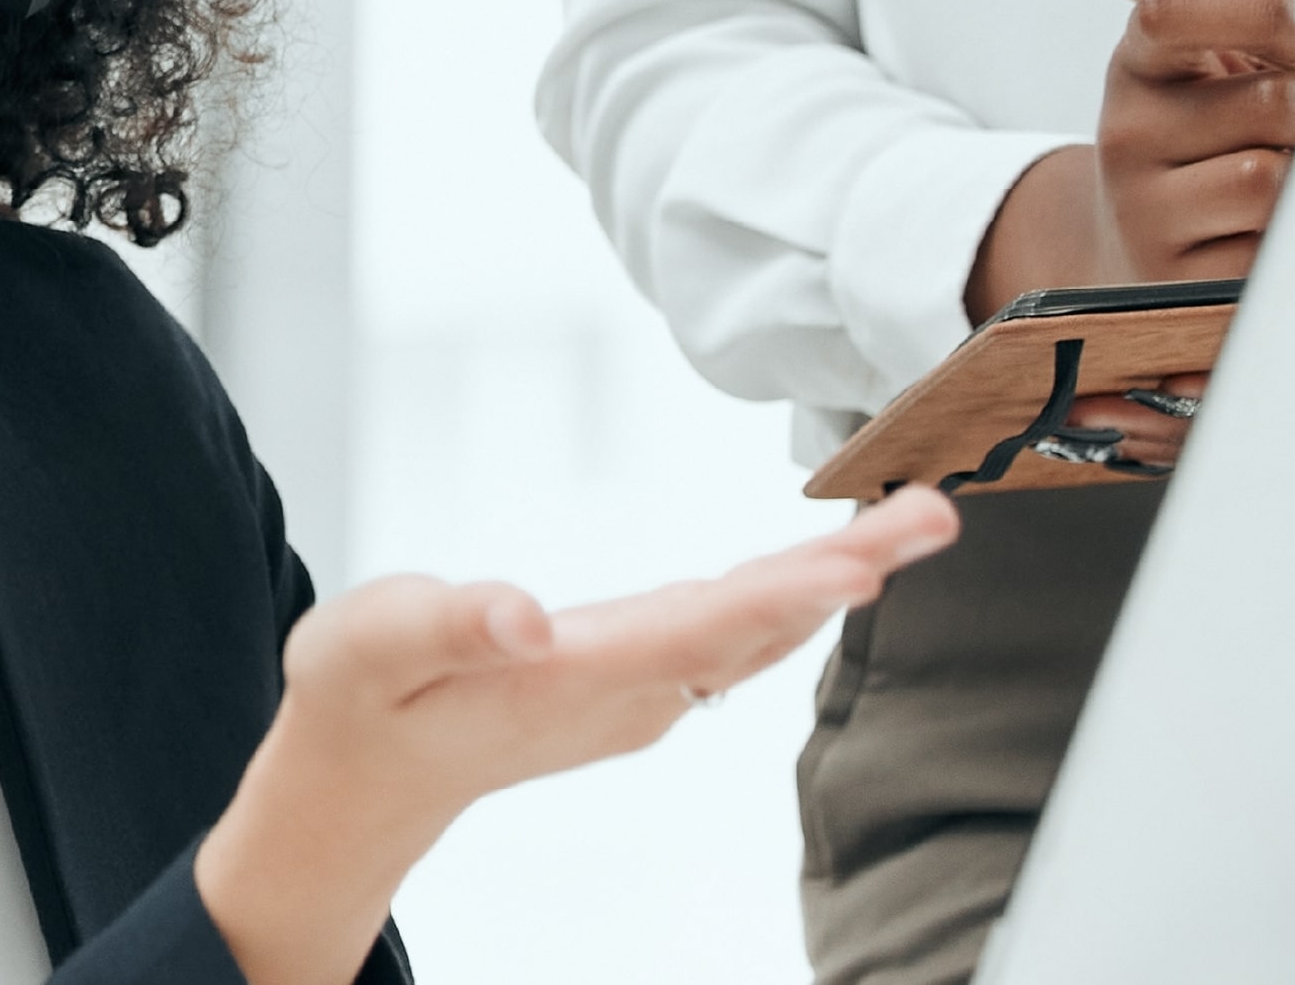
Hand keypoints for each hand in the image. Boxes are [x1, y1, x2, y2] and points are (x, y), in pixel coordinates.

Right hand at [191, 493, 961, 983]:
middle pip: (756, 627)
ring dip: (837, 579)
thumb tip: (525, 609)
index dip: (783, 594)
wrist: (364, 780)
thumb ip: (443, 622)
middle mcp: (626, 692)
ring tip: (912, 522)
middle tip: (935, 514)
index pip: (697, 632)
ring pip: (756, 633)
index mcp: (568, 678)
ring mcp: (639, 694)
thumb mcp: (367, 650)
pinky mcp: (637, 682)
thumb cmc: (359, 701)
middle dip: (850, 570)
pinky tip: (828, 570)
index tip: (864, 561)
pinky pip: (735, 636)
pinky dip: (791, 595)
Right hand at [964, 0, 1294, 464]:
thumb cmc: (1207, 143)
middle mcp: (1128, 134)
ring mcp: (1144, 211)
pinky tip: (1282, 224)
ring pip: (1270, 181)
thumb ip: (1290, 37)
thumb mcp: (1220, 72)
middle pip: (1270, 101)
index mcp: (1138, 66)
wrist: (1137, 238)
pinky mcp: (1179, 278)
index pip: (1172, 12)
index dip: (1262, 12)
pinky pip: (1270, 249)